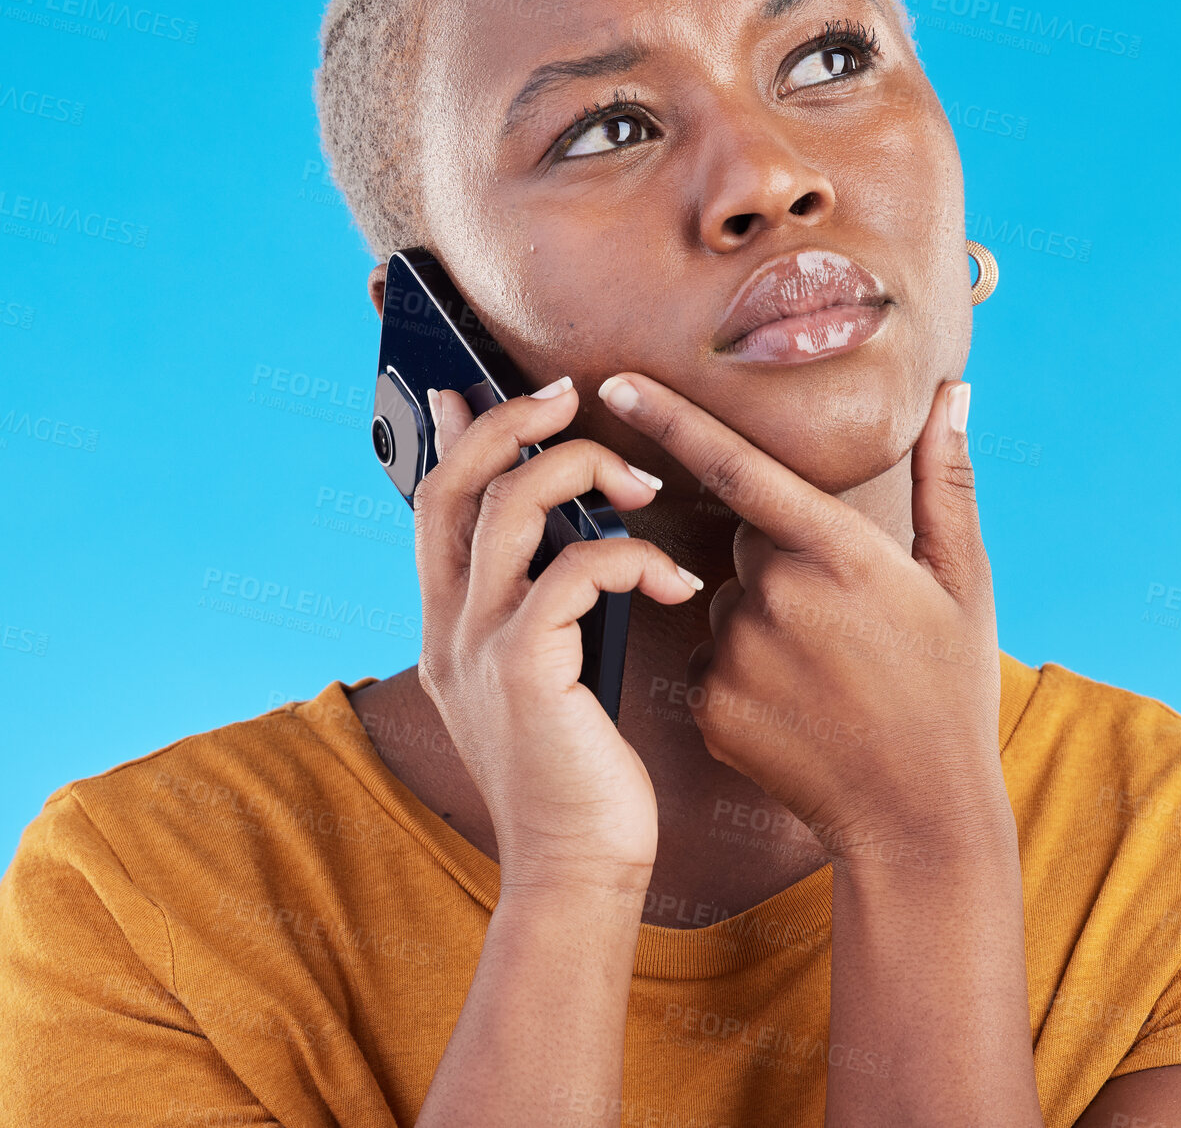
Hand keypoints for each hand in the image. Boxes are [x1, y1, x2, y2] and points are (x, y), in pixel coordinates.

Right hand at [414, 377, 701, 895]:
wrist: (575, 870)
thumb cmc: (575, 772)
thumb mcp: (540, 679)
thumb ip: (538, 610)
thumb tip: (558, 550)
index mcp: (449, 626)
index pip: (432, 505)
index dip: (451, 437)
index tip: (466, 386)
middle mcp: (449, 628)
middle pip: (455, 485)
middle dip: (509, 423)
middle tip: (570, 398)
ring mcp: (480, 648)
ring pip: (512, 509)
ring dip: (584, 473)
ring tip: (643, 486)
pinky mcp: (528, 671)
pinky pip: (575, 570)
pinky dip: (632, 557)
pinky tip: (672, 583)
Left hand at [594, 372, 1004, 867]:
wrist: (918, 816)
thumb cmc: (949, 688)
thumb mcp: (963, 581)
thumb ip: (945, 479)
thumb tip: (949, 391)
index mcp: (840, 551)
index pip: (738, 466)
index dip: (673, 418)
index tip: (615, 380)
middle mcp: (778, 594)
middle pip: (745, 543)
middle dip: (781, 561)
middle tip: (842, 619)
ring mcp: (738, 653)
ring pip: (722, 602)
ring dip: (759, 620)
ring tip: (823, 672)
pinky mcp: (709, 704)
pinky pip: (704, 659)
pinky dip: (737, 672)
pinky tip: (791, 707)